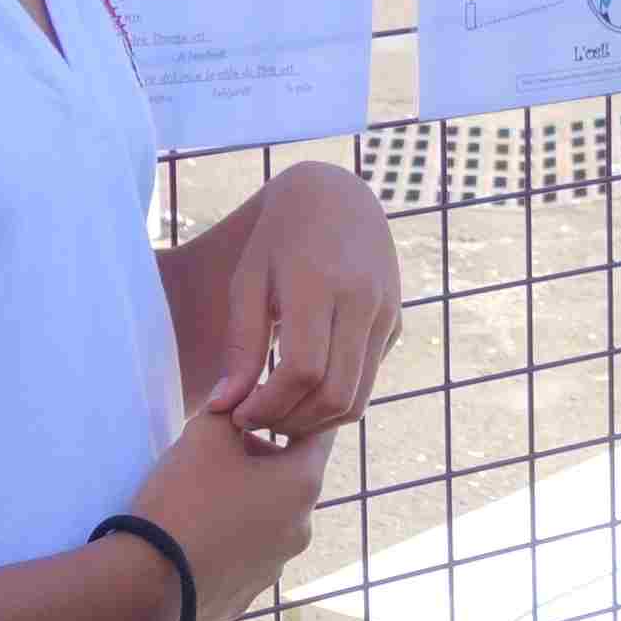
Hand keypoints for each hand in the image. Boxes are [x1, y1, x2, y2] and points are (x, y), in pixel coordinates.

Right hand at [124, 411, 333, 620]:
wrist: (146, 580)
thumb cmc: (184, 498)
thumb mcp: (205, 434)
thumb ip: (231, 407)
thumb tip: (242, 400)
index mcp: (302, 485)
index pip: (318, 435)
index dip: (290, 415)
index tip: (263, 409)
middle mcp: (301, 529)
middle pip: (289, 478)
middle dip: (259, 458)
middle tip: (219, 450)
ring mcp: (275, 567)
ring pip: (267, 518)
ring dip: (244, 499)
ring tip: (201, 493)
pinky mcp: (246, 594)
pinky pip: (244, 554)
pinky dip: (227, 538)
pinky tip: (194, 532)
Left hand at [205, 161, 403, 434]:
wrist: (337, 197)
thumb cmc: (279, 239)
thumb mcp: (248, 281)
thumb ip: (241, 346)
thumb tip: (224, 408)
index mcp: (320, 284)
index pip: (302, 370)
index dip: (267, 405)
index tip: (236, 415)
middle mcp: (363, 300)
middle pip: (335, 394)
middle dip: (290, 422)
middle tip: (255, 422)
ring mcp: (386, 313)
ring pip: (358, 398)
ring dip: (315, 421)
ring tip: (276, 414)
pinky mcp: (395, 323)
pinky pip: (367, 379)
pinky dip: (335, 399)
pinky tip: (302, 390)